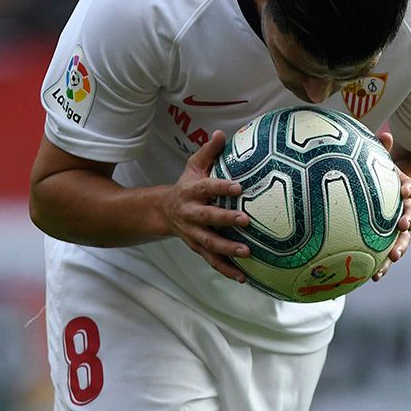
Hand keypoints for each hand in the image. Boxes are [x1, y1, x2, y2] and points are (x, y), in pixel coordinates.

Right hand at [164, 130, 252, 281]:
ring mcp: (193, 233)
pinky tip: (243, 277)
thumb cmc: (187, 186)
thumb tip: (221, 133)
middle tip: (246, 220)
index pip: (207, 187)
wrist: (163, 211)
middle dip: (225, 220)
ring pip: (209, 243)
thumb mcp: (194, 166)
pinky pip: (212, 260)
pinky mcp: (198, 248)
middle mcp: (191, 213)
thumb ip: (209, 152)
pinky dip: (226, 270)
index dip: (221, 187)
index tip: (239, 186)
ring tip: (247, 253)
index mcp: (191, 191)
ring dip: (228, 248)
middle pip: (207, 217)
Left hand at [373, 131, 410, 280]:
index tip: (408, 188)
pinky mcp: (393, 241)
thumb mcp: (389, 165)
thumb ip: (386, 151)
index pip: (409, 189)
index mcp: (406, 193)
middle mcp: (406, 211)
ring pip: (402, 239)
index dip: (408, 188)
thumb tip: (384, 134)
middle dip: (408, 219)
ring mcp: (401, 228)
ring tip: (393, 258)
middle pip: (410, 216)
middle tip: (404, 224)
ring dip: (398, 248)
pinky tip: (373, 277)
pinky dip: (382, 265)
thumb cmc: (392, 179)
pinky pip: (388, 253)